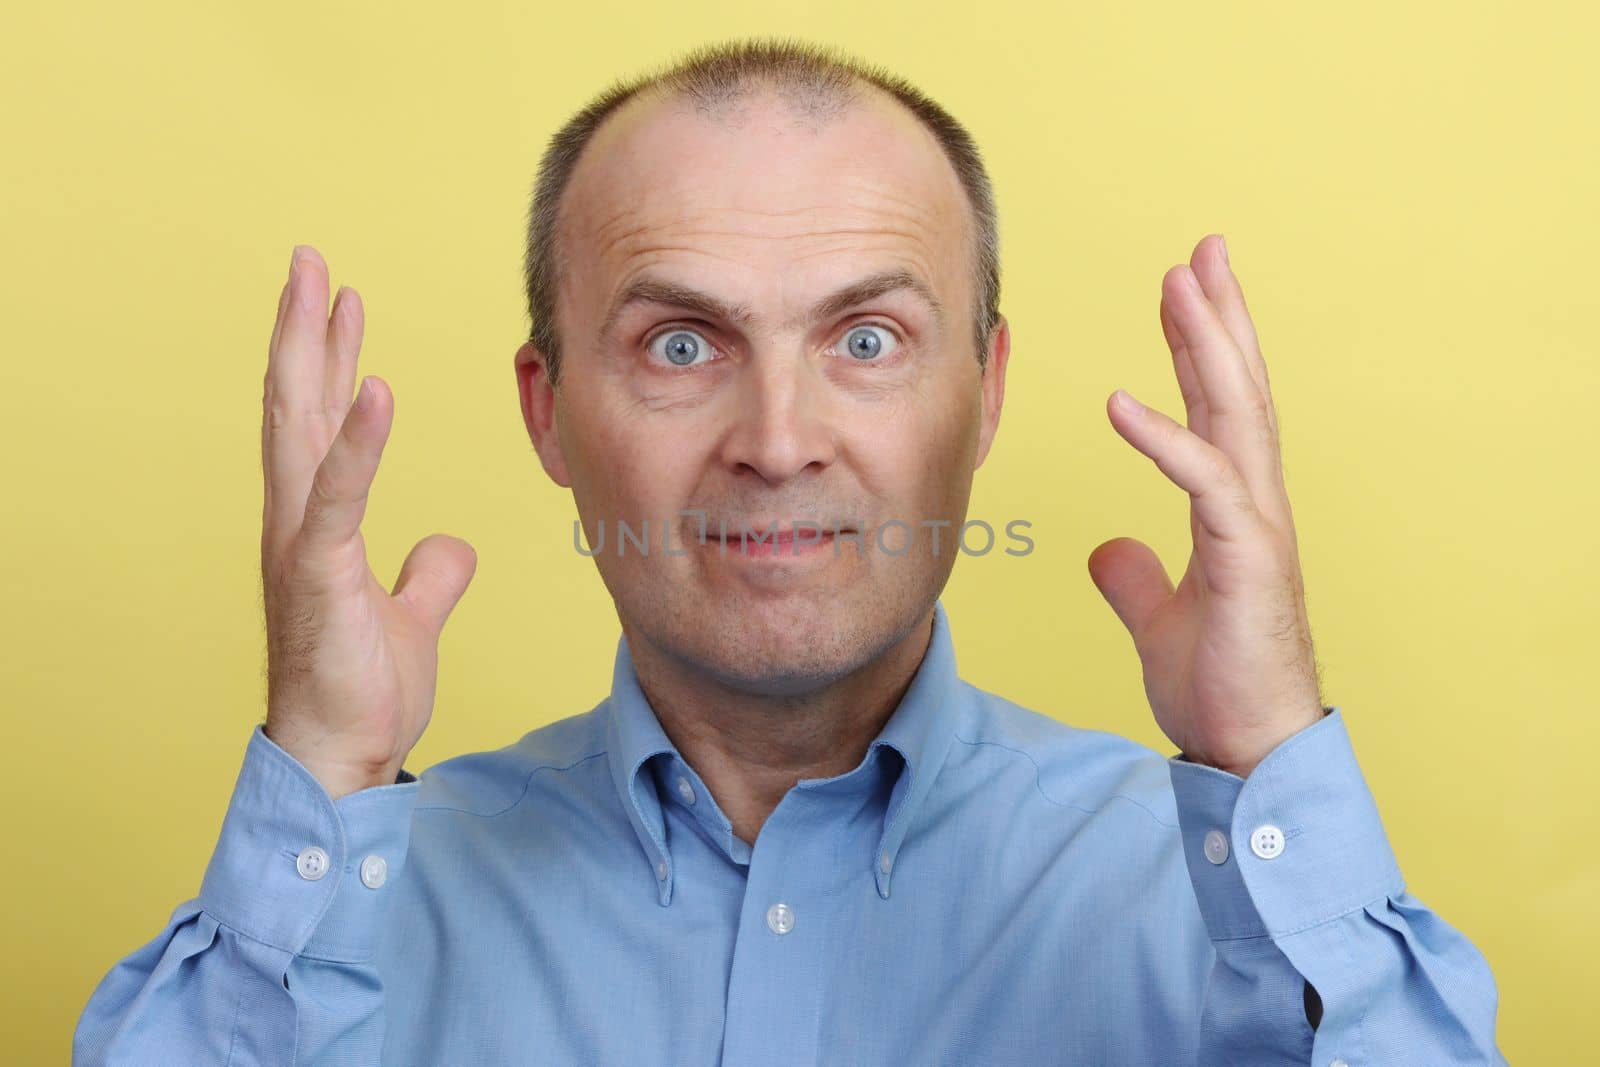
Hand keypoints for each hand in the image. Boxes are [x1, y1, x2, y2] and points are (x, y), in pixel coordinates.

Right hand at [260, 245, 476, 798]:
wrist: (339, 758)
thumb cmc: (361, 690)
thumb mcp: (411, 617)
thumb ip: (428, 574)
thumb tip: (449, 545)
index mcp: (316, 523)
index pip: (318, 422)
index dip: (332, 359)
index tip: (342, 303)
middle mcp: (296, 520)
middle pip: (295, 403)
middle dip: (306, 328)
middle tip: (311, 260)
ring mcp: (299, 542)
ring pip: (297, 427)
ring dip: (311, 351)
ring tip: (321, 285)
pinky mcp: (316, 572)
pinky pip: (338, 494)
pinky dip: (357, 440)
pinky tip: (375, 387)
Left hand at [1087, 234, 1323, 778]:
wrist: (1250, 751)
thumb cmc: (1219, 686)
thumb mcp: (1160, 619)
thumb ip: (1135, 578)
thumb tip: (1106, 549)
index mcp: (1234, 510)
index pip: (1218, 409)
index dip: (1198, 347)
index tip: (1181, 293)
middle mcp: (1252, 505)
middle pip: (1238, 389)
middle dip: (1218, 316)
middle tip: (1201, 250)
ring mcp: (1257, 528)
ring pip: (1237, 414)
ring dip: (1208, 343)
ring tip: (1186, 279)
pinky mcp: (1248, 560)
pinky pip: (1205, 483)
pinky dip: (1164, 439)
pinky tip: (1121, 401)